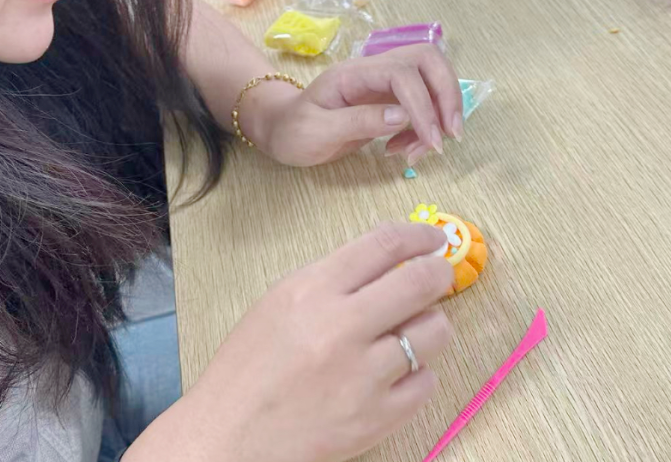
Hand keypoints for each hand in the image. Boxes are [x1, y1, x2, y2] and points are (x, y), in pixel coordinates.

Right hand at [159, 224, 454, 461]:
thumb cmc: (250, 368)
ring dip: (429, 327)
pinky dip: (417, 375)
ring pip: (434, 332)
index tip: (433, 239)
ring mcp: (362, 375)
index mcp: (312, 291)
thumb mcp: (280, 302)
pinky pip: (427, 382)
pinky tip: (393, 375)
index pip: (384, 245)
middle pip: (420, 282)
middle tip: (439, 277)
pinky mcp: (377, 417)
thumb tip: (391, 259)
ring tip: (408, 333)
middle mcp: (341, 328)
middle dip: (439, 273)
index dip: (419, 236)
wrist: (231, 434)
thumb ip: (333, 279)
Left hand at [239, 44, 463, 166]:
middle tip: (450, 135)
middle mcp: (374, 71)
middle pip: (428, 60)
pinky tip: (405, 150)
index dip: (424, 105)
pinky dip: (425, 128)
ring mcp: (385, 83)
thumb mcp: (317, 131)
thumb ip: (358, 122)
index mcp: (354, 73)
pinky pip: (423, 104)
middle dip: (448, 95)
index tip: (431, 141)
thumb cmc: (294, 130)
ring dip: (440, 113)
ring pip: (432, 79)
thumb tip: (401, 116)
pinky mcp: (391, 99)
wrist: (283, 130)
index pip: (403, 73)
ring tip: (422, 150)